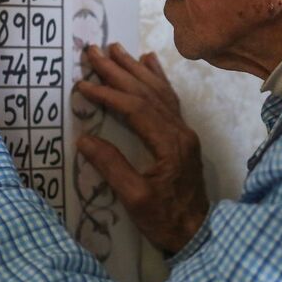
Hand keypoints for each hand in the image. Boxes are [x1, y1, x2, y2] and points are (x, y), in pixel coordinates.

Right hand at [76, 44, 208, 254]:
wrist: (197, 233)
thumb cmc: (164, 220)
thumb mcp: (134, 199)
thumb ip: (112, 167)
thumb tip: (84, 139)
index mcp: (169, 144)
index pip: (135, 109)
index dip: (108, 94)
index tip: (83, 83)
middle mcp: (180, 131)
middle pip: (147, 93)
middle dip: (119, 70)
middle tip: (95, 50)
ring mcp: (184, 132)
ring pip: (159, 92)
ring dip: (136, 69)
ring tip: (117, 49)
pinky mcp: (183, 136)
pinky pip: (170, 99)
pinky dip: (158, 78)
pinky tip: (149, 62)